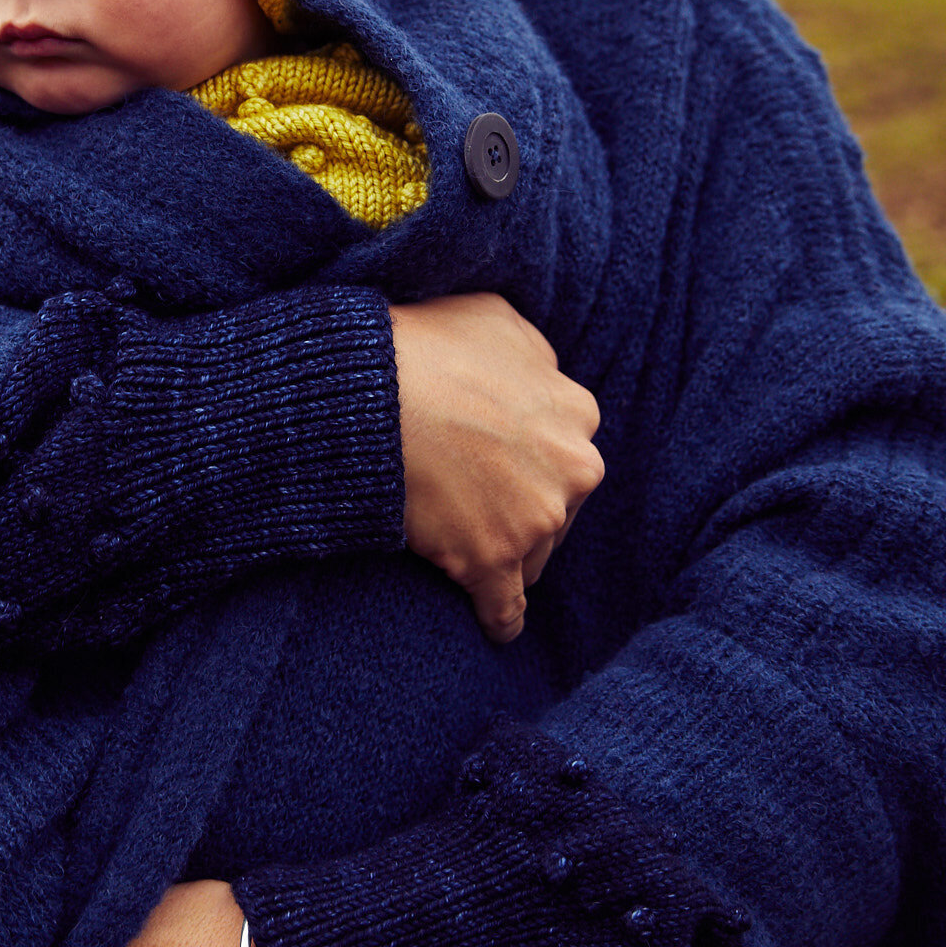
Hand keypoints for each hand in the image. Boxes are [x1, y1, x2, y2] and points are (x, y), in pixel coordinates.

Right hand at [389, 293, 602, 644]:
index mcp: (576, 411)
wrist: (370, 391)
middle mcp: (572, 465)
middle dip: (522, 505)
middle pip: (556, 505)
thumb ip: (533, 353)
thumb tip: (541, 375)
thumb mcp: (496, 319)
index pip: (564, 451)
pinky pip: (506, 607)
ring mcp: (535, 517)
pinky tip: (494, 627)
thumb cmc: (423, 346)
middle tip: (471, 498)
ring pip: (534, 552)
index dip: (527, 460)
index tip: (497, 465)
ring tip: (463, 547)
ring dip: (506, 552)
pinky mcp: (493, 560)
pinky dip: (499, 619)